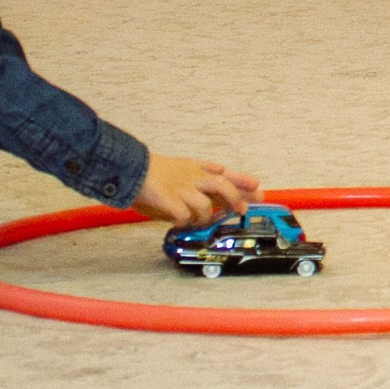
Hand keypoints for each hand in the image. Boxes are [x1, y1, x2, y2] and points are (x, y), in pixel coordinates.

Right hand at [132, 154, 261, 223]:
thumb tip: (223, 170)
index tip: (257, 186)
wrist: (132, 168)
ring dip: (204, 217)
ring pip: (204, 206)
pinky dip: (184, 221)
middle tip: (243, 209)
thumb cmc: (156, 172)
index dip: (241, 180)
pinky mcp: (169, 201)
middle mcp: (192, 178)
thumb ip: (203, 169)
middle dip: (235, 198)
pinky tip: (181, 222)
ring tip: (198, 221)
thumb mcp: (184, 166)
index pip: (224, 174)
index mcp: (196, 169)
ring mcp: (182, 190)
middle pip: (221, 186)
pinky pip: (183, 216)